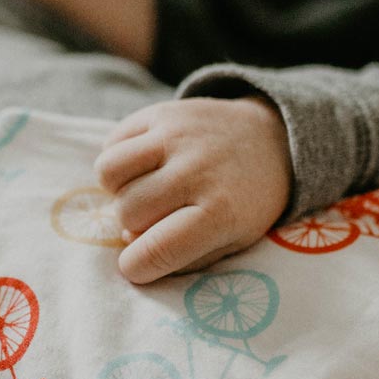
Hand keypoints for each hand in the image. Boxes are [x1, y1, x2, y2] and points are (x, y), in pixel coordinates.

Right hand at [94, 95, 290, 284]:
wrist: (270, 139)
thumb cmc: (246, 203)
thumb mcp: (233, 243)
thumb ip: (183, 256)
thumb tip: (129, 242)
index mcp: (220, 213)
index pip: (157, 250)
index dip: (136, 266)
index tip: (138, 264)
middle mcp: (196, 171)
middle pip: (127, 212)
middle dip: (134, 223)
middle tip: (156, 217)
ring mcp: (176, 136)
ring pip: (108, 173)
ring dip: (119, 190)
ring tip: (143, 190)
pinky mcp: (162, 112)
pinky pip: (111, 143)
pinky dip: (118, 161)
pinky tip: (142, 166)